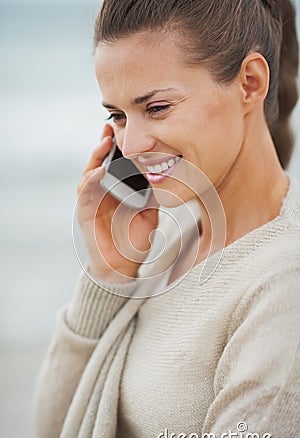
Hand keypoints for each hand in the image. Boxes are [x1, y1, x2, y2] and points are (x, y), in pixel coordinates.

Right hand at [77, 124, 158, 283]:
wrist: (124, 265)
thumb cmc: (135, 237)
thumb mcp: (149, 210)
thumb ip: (153, 193)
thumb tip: (168, 174)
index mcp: (116, 189)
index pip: (114, 162)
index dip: (117, 146)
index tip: (125, 130)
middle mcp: (101, 191)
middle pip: (99, 162)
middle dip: (104, 144)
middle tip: (112, 127)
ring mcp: (91, 201)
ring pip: (90, 173)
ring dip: (96, 157)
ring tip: (106, 142)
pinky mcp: (85, 212)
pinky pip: (85, 193)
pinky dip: (91, 181)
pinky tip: (99, 171)